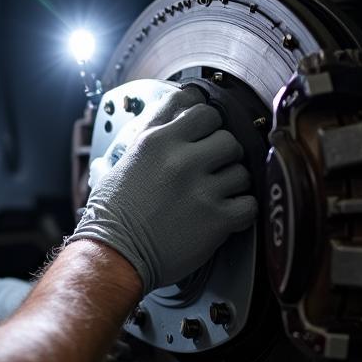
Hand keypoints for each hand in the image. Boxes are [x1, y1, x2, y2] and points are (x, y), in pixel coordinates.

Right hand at [67, 85, 256, 291]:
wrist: (115, 254)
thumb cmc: (113, 213)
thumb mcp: (123, 160)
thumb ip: (151, 132)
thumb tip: (172, 107)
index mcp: (156, 141)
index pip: (201, 109)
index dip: (206, 123)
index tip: (206, 133)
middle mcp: (180, 160)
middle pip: (227, 138)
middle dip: (222, 154)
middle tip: (212, 168)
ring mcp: (200, 189)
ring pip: (242, 171)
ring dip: (232, 184)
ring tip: (215, 194)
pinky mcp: (216, 219)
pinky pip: (249, 204)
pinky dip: (241, 211)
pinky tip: (225, 213)